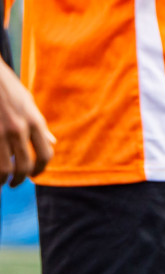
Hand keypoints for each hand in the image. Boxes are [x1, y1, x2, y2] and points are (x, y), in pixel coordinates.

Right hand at [0, 62, 51, 185]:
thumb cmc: (7, 90)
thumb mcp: (28, 103)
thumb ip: (39, 126)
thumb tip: (51, 142)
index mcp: (34, 121)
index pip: (45, 154)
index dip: (41, 169)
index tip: (34, 175)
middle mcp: (18, 129)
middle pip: (24, 166)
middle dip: (20, 179)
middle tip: (15, 183)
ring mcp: (0, 134)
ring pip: (4, 170)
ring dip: (2, 180)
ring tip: (1, 181)